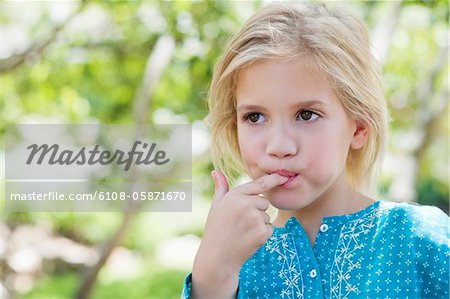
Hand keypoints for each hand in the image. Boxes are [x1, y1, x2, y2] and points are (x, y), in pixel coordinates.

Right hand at [191, 170, 287, 297]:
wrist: (217, 257)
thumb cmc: (216, 229)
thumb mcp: (216, 206)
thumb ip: (221, 188)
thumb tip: (216, 171)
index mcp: (235, 195)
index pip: (259, 184)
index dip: (273, 179)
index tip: (283, 176)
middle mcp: (245, 204)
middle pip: (264, 202)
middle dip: (257, 210)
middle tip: (241, 222)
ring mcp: (254, 218)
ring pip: (267, 216)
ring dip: (259, 223)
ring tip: (243, 232)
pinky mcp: (262, 232)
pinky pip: (270, 228)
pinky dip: (262, 234)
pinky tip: (248, 239)